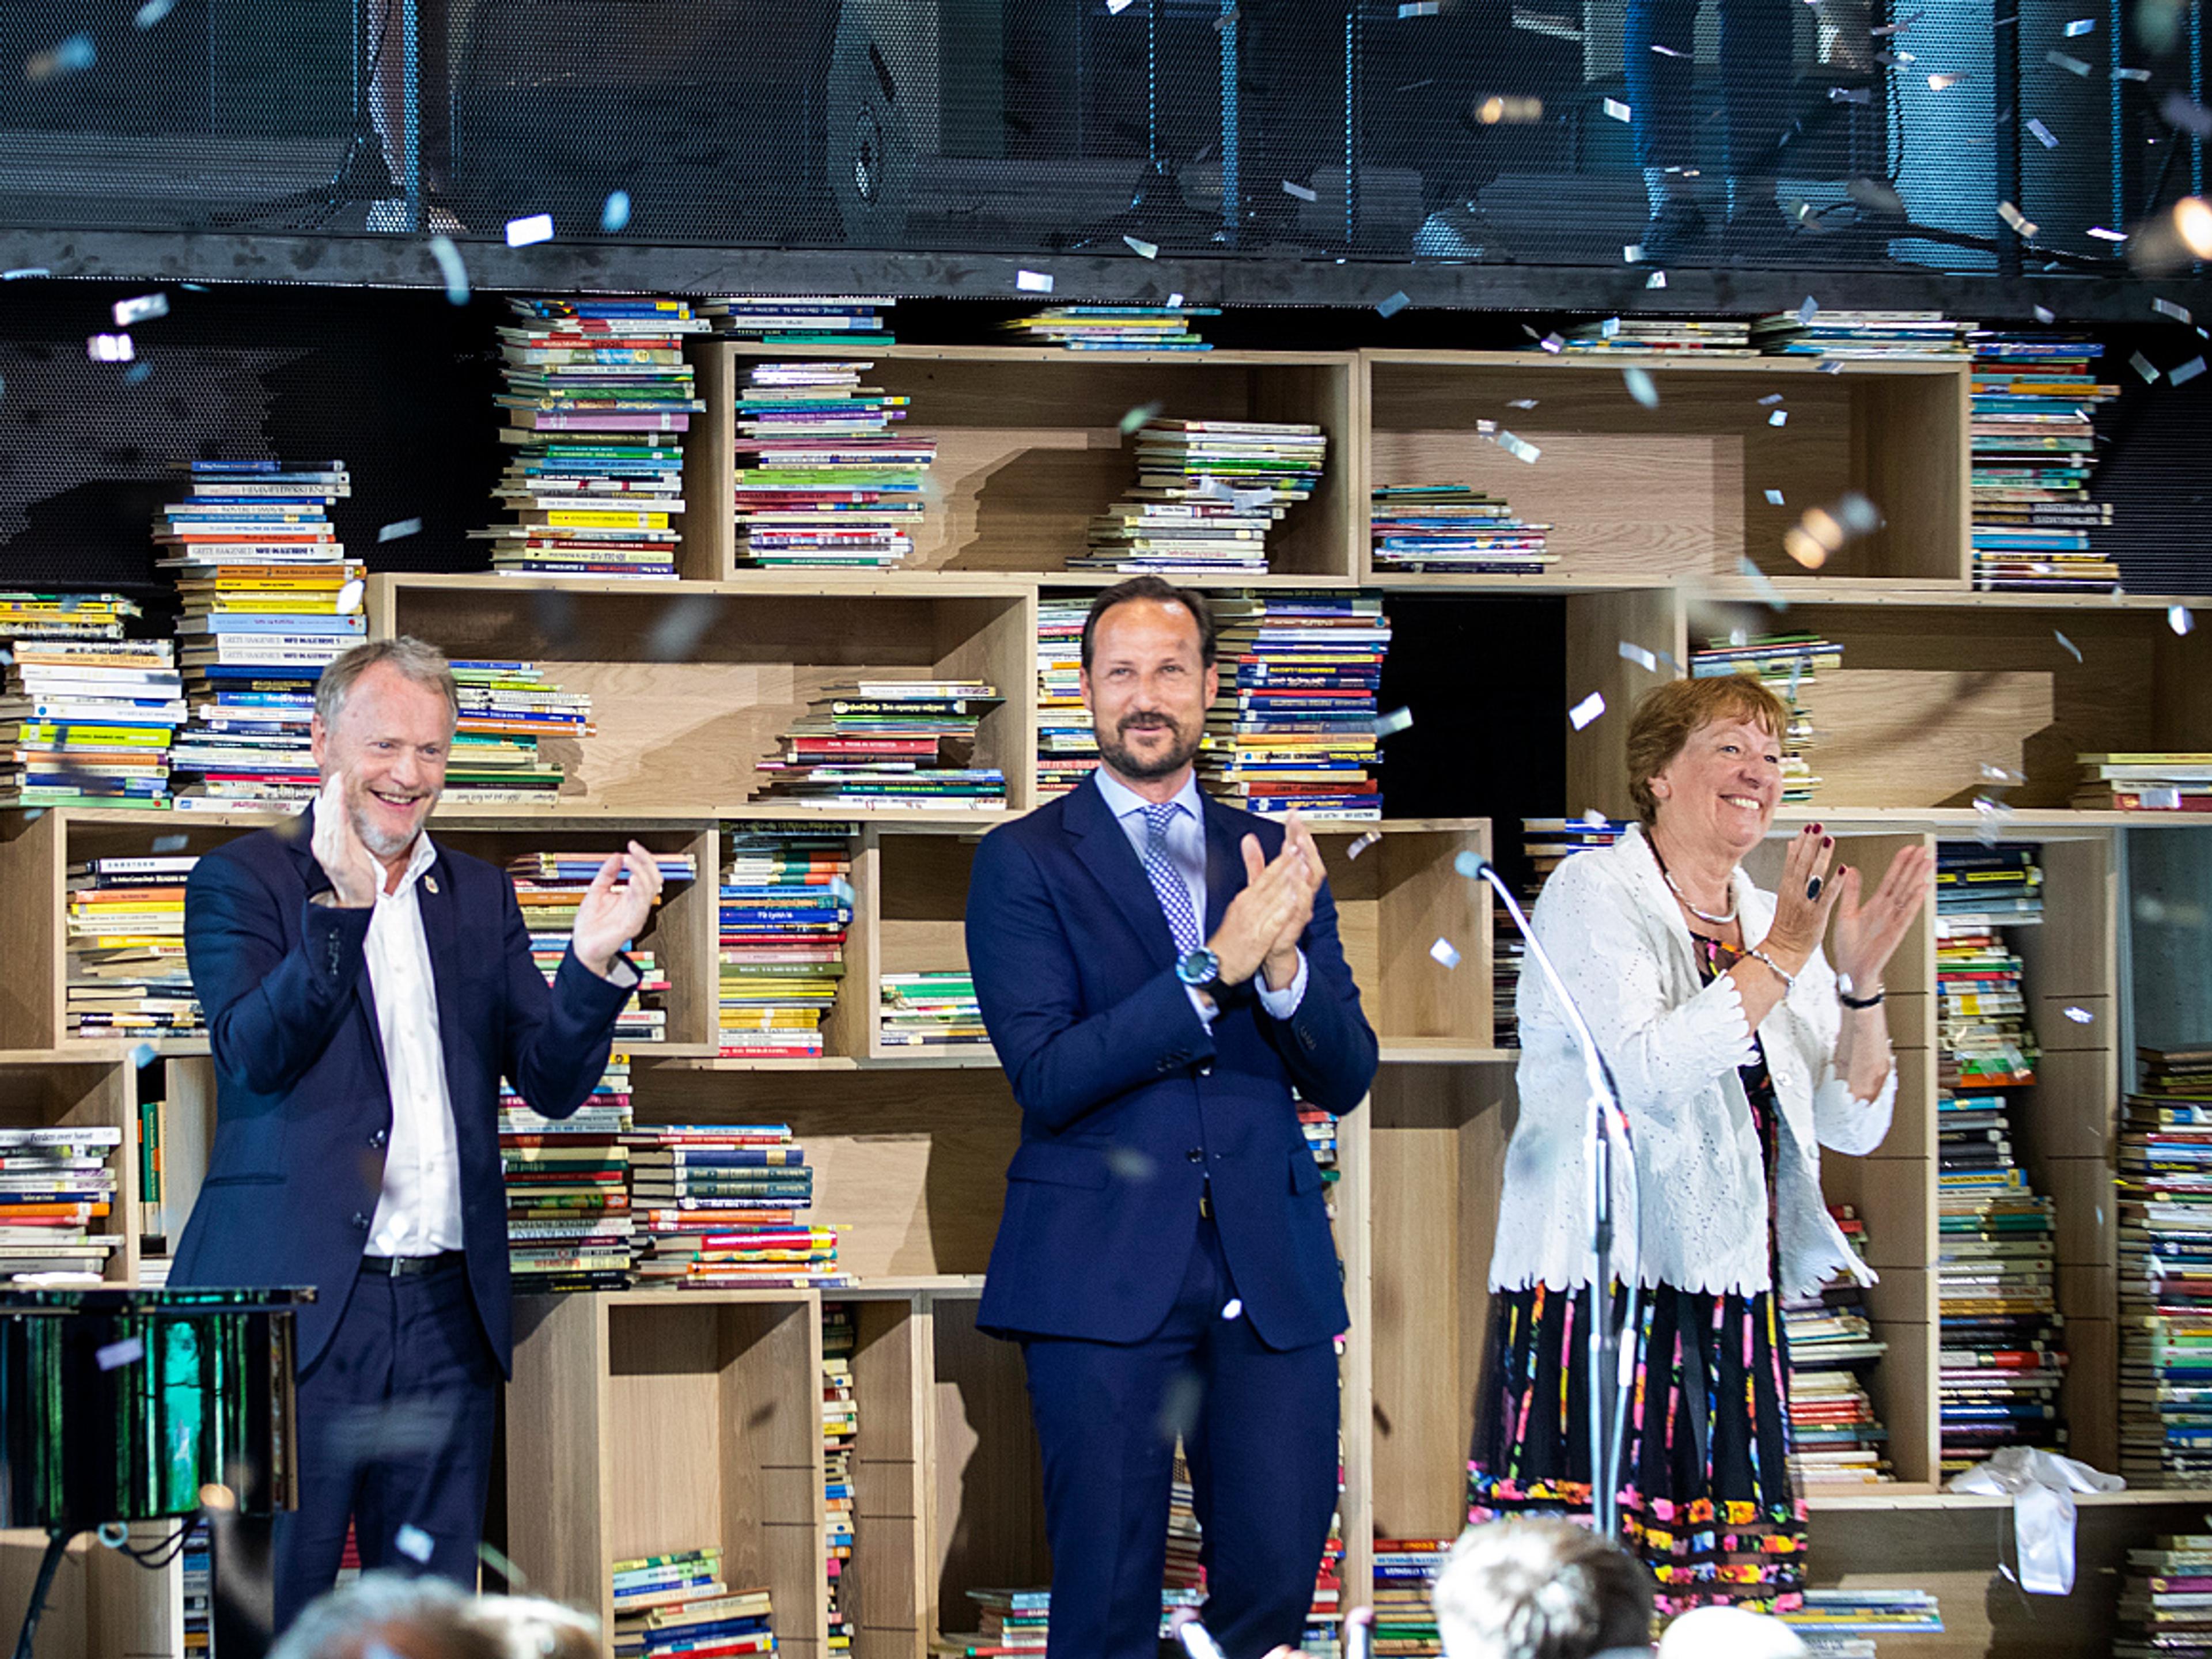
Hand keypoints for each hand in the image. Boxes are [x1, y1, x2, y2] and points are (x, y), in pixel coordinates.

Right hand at [311, 774, 380, 907]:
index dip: (331, 793)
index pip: (327, 811)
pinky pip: (336, 840)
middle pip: (326, 814)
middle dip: (331, 795)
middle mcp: (324, 844)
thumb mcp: (351, 840)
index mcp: (327, 838)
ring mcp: (328, 853)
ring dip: (333, 806)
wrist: (358, 895)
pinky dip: (336, 825)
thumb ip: (346, 823)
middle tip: (336, 777)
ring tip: (337, 789)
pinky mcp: (337, 863)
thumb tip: (343, 803)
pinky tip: (339, 814)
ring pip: (329, 824)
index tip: (336, 776)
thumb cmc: (356, 869)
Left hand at [571, 841, 663, 977]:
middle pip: (653, 879)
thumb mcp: (596, 891)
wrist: (582, 947)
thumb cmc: (590, 924)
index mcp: (631, 897)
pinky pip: (641, 906)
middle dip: (646, 861)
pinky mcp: (631, 925)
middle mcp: (636, 905)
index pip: (646, 874)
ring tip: (630, 860)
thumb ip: (607, 874)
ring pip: (650, 890)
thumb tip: (616, 856)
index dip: (642, 858)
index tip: (632, 845)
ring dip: (642, 872)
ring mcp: (636, 915)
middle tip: (633, 850)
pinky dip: (640, 890)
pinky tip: (634, 879)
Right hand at [1206, 829, 1314, 985]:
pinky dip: (1283, 909)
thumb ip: (1251, 892)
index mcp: (1246, 899)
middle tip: (1299, 847)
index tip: (1294, 845)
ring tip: (1300, 866)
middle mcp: (1249, 906)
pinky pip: (1273, 921)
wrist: (1216, 964)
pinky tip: (1293, 900)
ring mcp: (1254, 921)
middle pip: (1271, 882)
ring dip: (1287, 881)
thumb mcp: (1239, 908)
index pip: (1266, 875)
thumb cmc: (1230, 938)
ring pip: (1273, 898)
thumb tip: (1256, 882)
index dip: (1281, 860)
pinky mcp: (1258, 938)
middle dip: (1286, 864)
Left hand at [1261, 810, 1324, 987]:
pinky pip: (1300, 910)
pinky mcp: (1294, 926)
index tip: (1293, 816)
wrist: (1270, 952)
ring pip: (1307, 885)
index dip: (1296, 834)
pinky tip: (1299, 886)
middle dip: (1305, 845)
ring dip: (1306, 867)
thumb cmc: (1267, 921)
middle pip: (1307, 863)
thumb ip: (1255, 862)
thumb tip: (1249, 839)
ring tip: (1303, 850)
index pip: (1296, 852)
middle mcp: (1298, 893)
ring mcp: (1299, 909)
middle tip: (1301, 828)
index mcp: (1289, 881)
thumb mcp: (1258, 886)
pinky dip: (1300, 898)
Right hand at [1759, 823, 1845, 972]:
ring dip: (1821, 857)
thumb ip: (1791, 868)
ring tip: (1829, 840)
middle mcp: (1795, 892)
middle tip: (1819, 827)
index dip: (1801, 841)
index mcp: (1787, 886)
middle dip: (1811, 844)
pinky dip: (1835, 883)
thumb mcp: (1785, 892)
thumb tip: (1792, 846)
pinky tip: (1843, 870)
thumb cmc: (1787, 924)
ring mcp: (1806, 903)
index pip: (1793, 858)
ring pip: (1813, 876)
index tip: (1808, 826)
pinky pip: (1827, 897)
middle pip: (1802, 863)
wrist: (1785, 949)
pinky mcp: (1817, 915)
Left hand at [1830, 841, 1934, 992]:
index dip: (1899, 864)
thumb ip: (1850, 892)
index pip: (1890, 879)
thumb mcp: (1845, 914)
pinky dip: (1914, 902)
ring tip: (1927, 863)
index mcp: (1875, 905)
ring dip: (1918, 879)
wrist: (1851, 970)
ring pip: (1908, 895)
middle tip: (1924, 849)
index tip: (1908, 850)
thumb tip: (1850, 870)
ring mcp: (1893, 921)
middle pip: (1903, 883)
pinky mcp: (1895, 933)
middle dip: (1913, 866)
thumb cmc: (1849, 946)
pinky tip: (1922, 889)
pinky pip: (1907, 914)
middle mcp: (1887, 911)